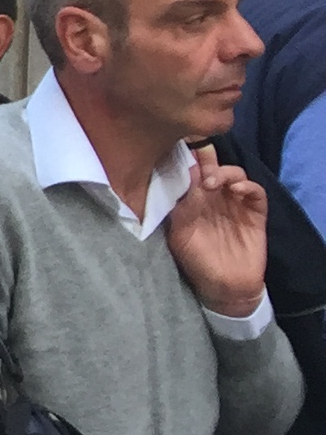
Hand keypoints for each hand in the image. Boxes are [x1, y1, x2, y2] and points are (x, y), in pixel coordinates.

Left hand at [171, 151, 268, 317]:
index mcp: (192, 199)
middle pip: (212, 166)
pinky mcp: (255, 212)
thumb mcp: (181, 235)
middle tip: (199, 157)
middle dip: (206, 157)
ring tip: (213, 182)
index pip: (190, 171)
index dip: (186, 158)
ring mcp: (235, 203)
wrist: (224, 286)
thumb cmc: (197, 261)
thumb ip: (182, 208)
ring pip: (235, 174)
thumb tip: (183, 180)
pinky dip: (247, 186)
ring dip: (224, 172)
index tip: (179, 147)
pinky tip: (236, 190)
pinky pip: (256, 192)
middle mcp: (213, 197)